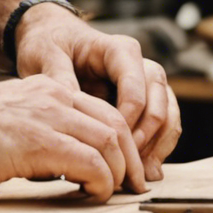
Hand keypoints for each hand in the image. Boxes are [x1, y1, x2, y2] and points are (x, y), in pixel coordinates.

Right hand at [0, 76, 144, 200]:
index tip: (124, 169)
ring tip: (114, 193)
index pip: (103, 111)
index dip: (122, 142)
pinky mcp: (39, 142)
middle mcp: (55, 97)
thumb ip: (37, 132)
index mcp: (49, 90)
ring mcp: (48, 117)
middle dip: (131, 158)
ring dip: (120, 172)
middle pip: (116, 123)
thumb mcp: (10, 120)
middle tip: (134, 186)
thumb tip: (56, 166)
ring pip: (110, 140)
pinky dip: (100, 181)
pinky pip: (90, 162)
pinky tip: (91, 194)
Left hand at [14, 9, 181, 183]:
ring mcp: (145, 84)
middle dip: (147, 136)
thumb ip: (60, 80)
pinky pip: (162, 125)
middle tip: (128, 164)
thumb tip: (75, 112)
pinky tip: (145, 169)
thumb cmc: (48, 44)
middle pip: (160, 102)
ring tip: (143, 173)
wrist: (49, 40)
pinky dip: (157, 147)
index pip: (136, 88)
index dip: (127, 120)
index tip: (108, 144)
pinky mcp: (143, 101)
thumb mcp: (46, 56)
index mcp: (119, 51)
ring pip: (167, 115)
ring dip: (158, 145)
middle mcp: (139, 65)